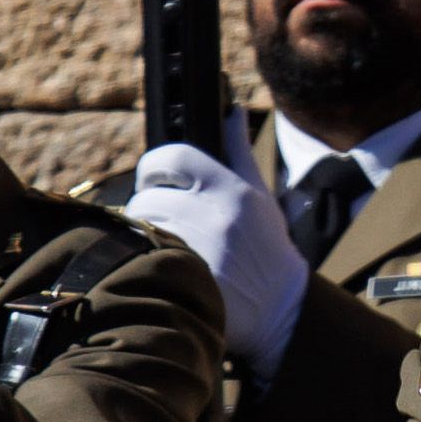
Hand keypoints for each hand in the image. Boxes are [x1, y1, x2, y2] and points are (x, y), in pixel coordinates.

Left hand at [127, 128, 309, 371]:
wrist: (281, 311)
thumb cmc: (269, 251)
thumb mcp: (260, 199)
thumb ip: (239, 152)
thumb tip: (232, 110)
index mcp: (231, 188)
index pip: (172, 156)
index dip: (157, 168)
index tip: (158, 181)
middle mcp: (212, 213)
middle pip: (147, 196)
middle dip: (151, 209)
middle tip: (166, 225)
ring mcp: (196, 246)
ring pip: (139, 228)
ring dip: (144, 237)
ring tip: (168, 251)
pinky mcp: (182, 278)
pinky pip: (142, 257)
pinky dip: (146, 263)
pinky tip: (166, 271)